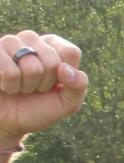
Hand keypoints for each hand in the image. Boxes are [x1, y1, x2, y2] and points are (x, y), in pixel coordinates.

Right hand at [0, 30, 87, 146]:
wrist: (7, 122)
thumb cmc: (37, 109)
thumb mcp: (67, 103)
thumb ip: (78, 86)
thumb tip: (65, 69)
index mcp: (53, 46)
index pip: (70, 52)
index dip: (65, 76)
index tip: (54, 84)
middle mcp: (31, 39)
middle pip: (52, 60)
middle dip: (44, 84)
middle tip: (33, 88)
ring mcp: (9, 43)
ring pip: (31, 66)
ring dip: (26, 85)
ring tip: (19, 87)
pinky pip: (9, 70)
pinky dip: (10, 86)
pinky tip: (4, 85)